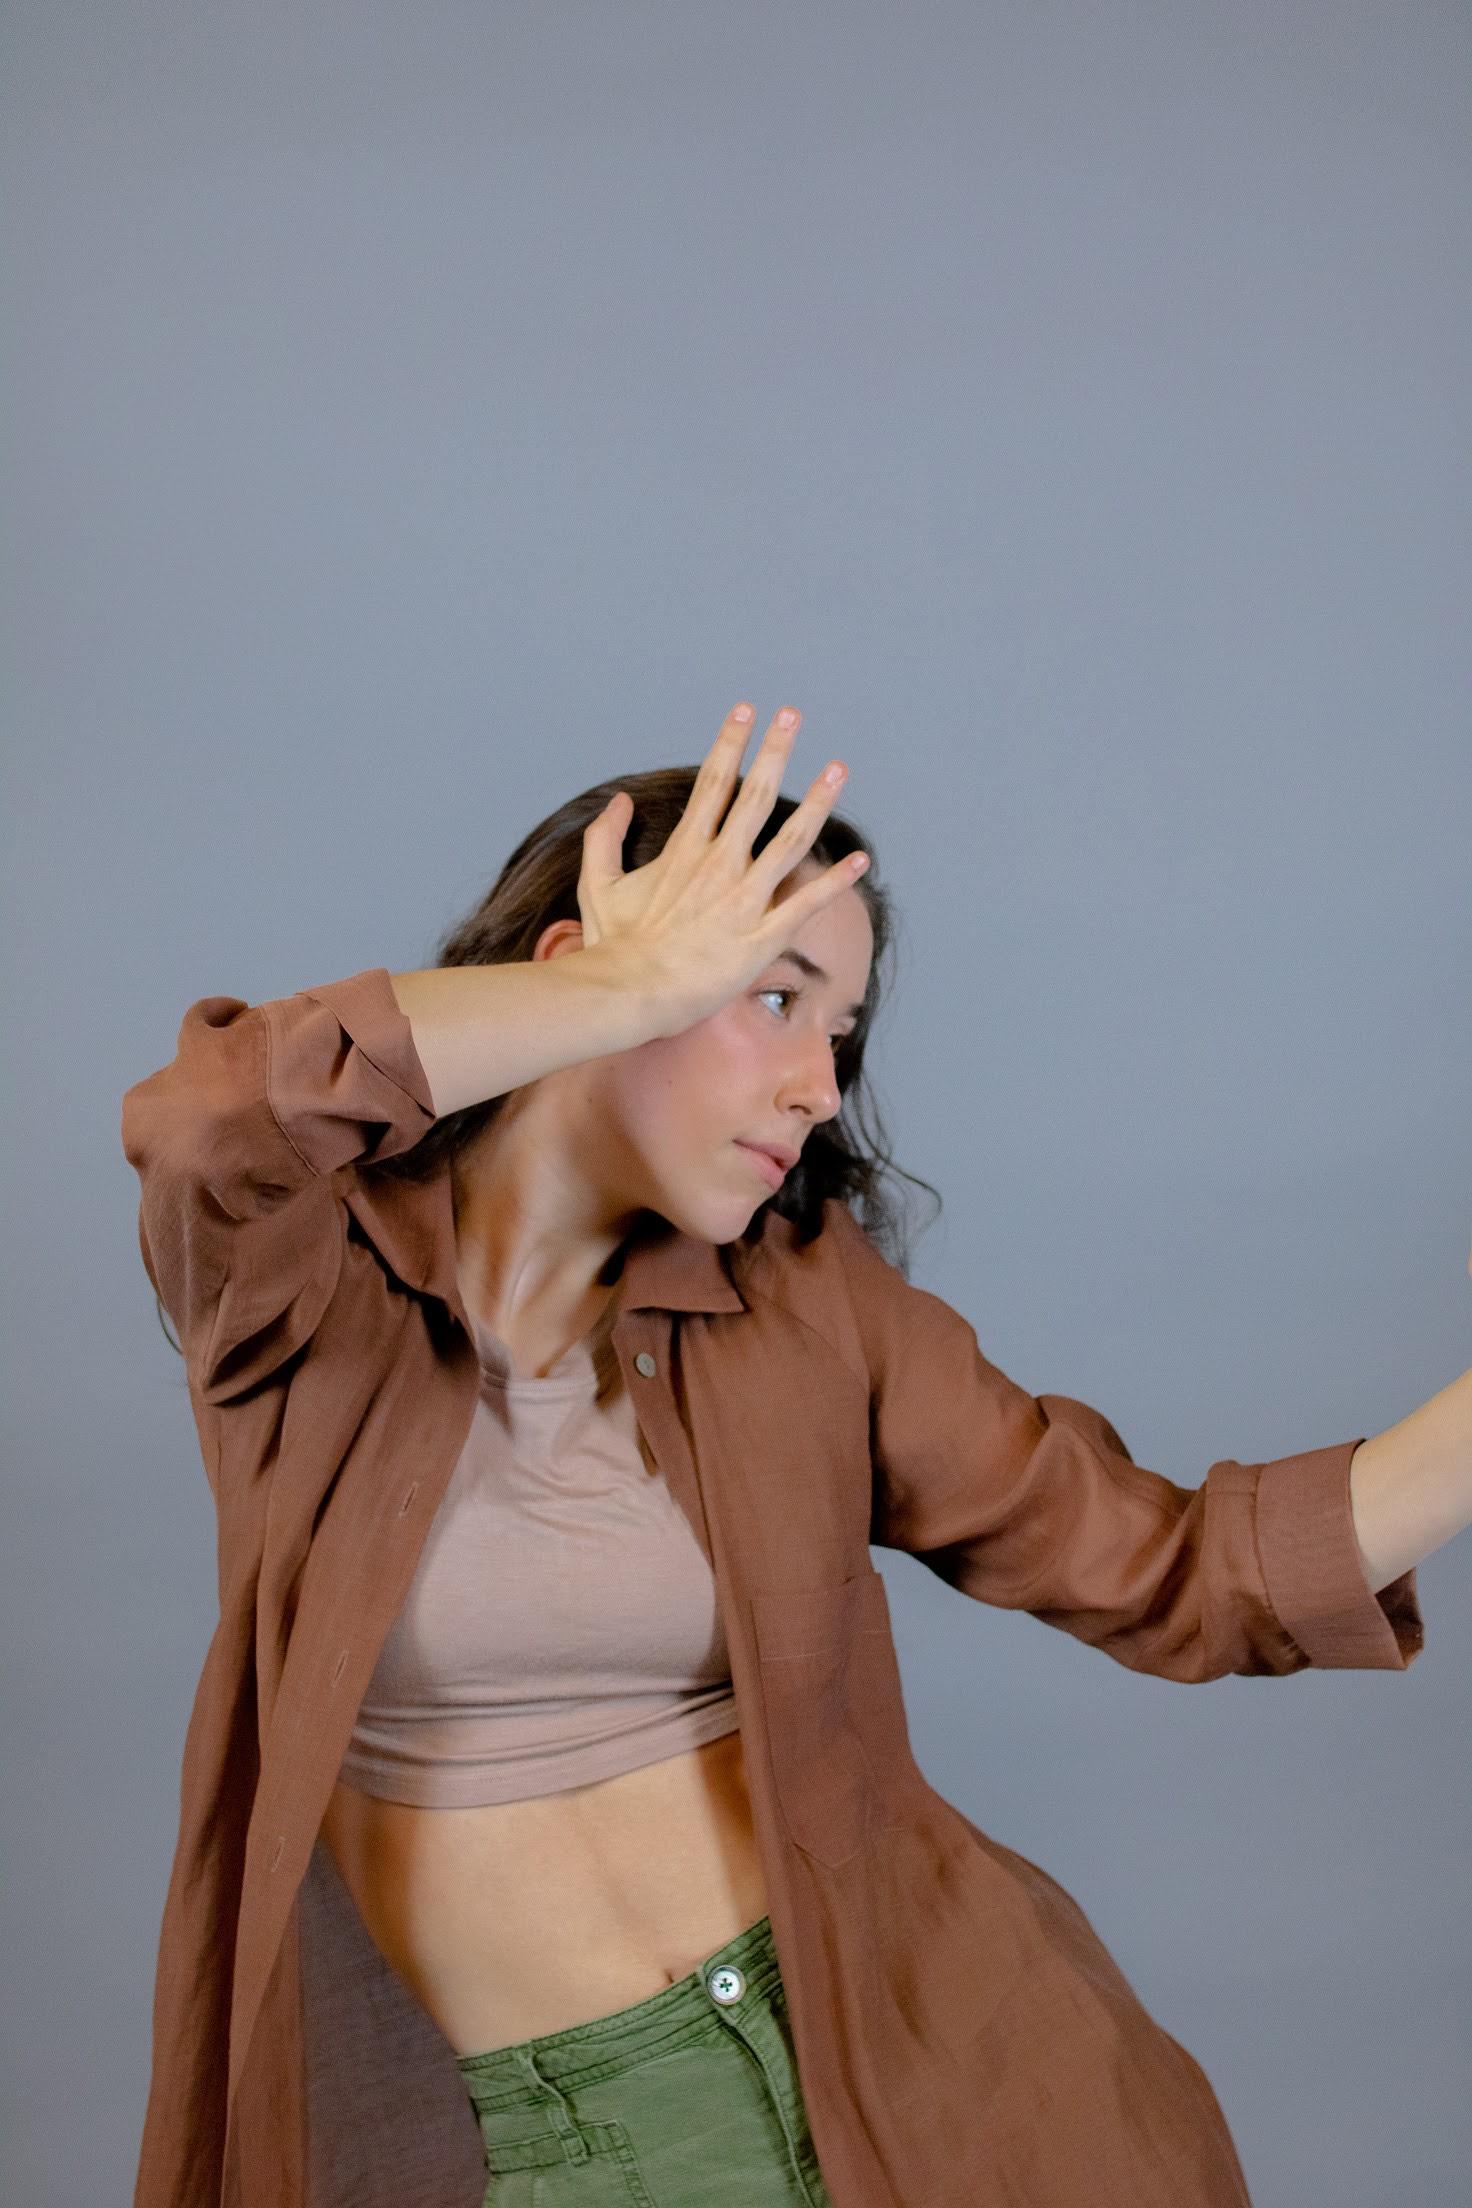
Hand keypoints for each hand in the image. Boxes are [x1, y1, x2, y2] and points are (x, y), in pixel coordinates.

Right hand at [576, 702, 867, 1037]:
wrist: (631, 992)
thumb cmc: (615, 945)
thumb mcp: (598, 885)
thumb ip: (604, 838)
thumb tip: (619, 801)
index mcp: (685, 851)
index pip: (713, 783)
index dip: (731, 742)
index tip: (746, 710)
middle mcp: (719, 866)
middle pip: (755, 795)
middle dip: (776, 749)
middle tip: (793, 714)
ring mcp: (743, 900)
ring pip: (791, 841)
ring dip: (818, 802)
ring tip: (839, 768)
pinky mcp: (762, 939)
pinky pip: (807, 904)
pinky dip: (837, 882)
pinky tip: (861, 861)